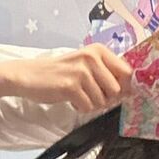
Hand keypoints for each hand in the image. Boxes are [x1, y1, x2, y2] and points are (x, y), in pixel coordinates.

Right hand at [8, 44, 132, 112]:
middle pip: (117, 90)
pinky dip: (80, 108)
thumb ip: (107, 72)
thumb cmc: (60, 72)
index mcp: (98, 51)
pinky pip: (88, 107)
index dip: (124, 87)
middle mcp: (92, 58)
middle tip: (91, 96)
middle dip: (107, 99)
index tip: (115, 93)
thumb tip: (130, 91)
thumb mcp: (86, 64)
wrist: (28, 75)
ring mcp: (81, 72)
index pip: (127, 72)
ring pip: (102, 101)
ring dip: (91, 104)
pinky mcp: (70, 86)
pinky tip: (71, 99)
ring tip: (78, 95)